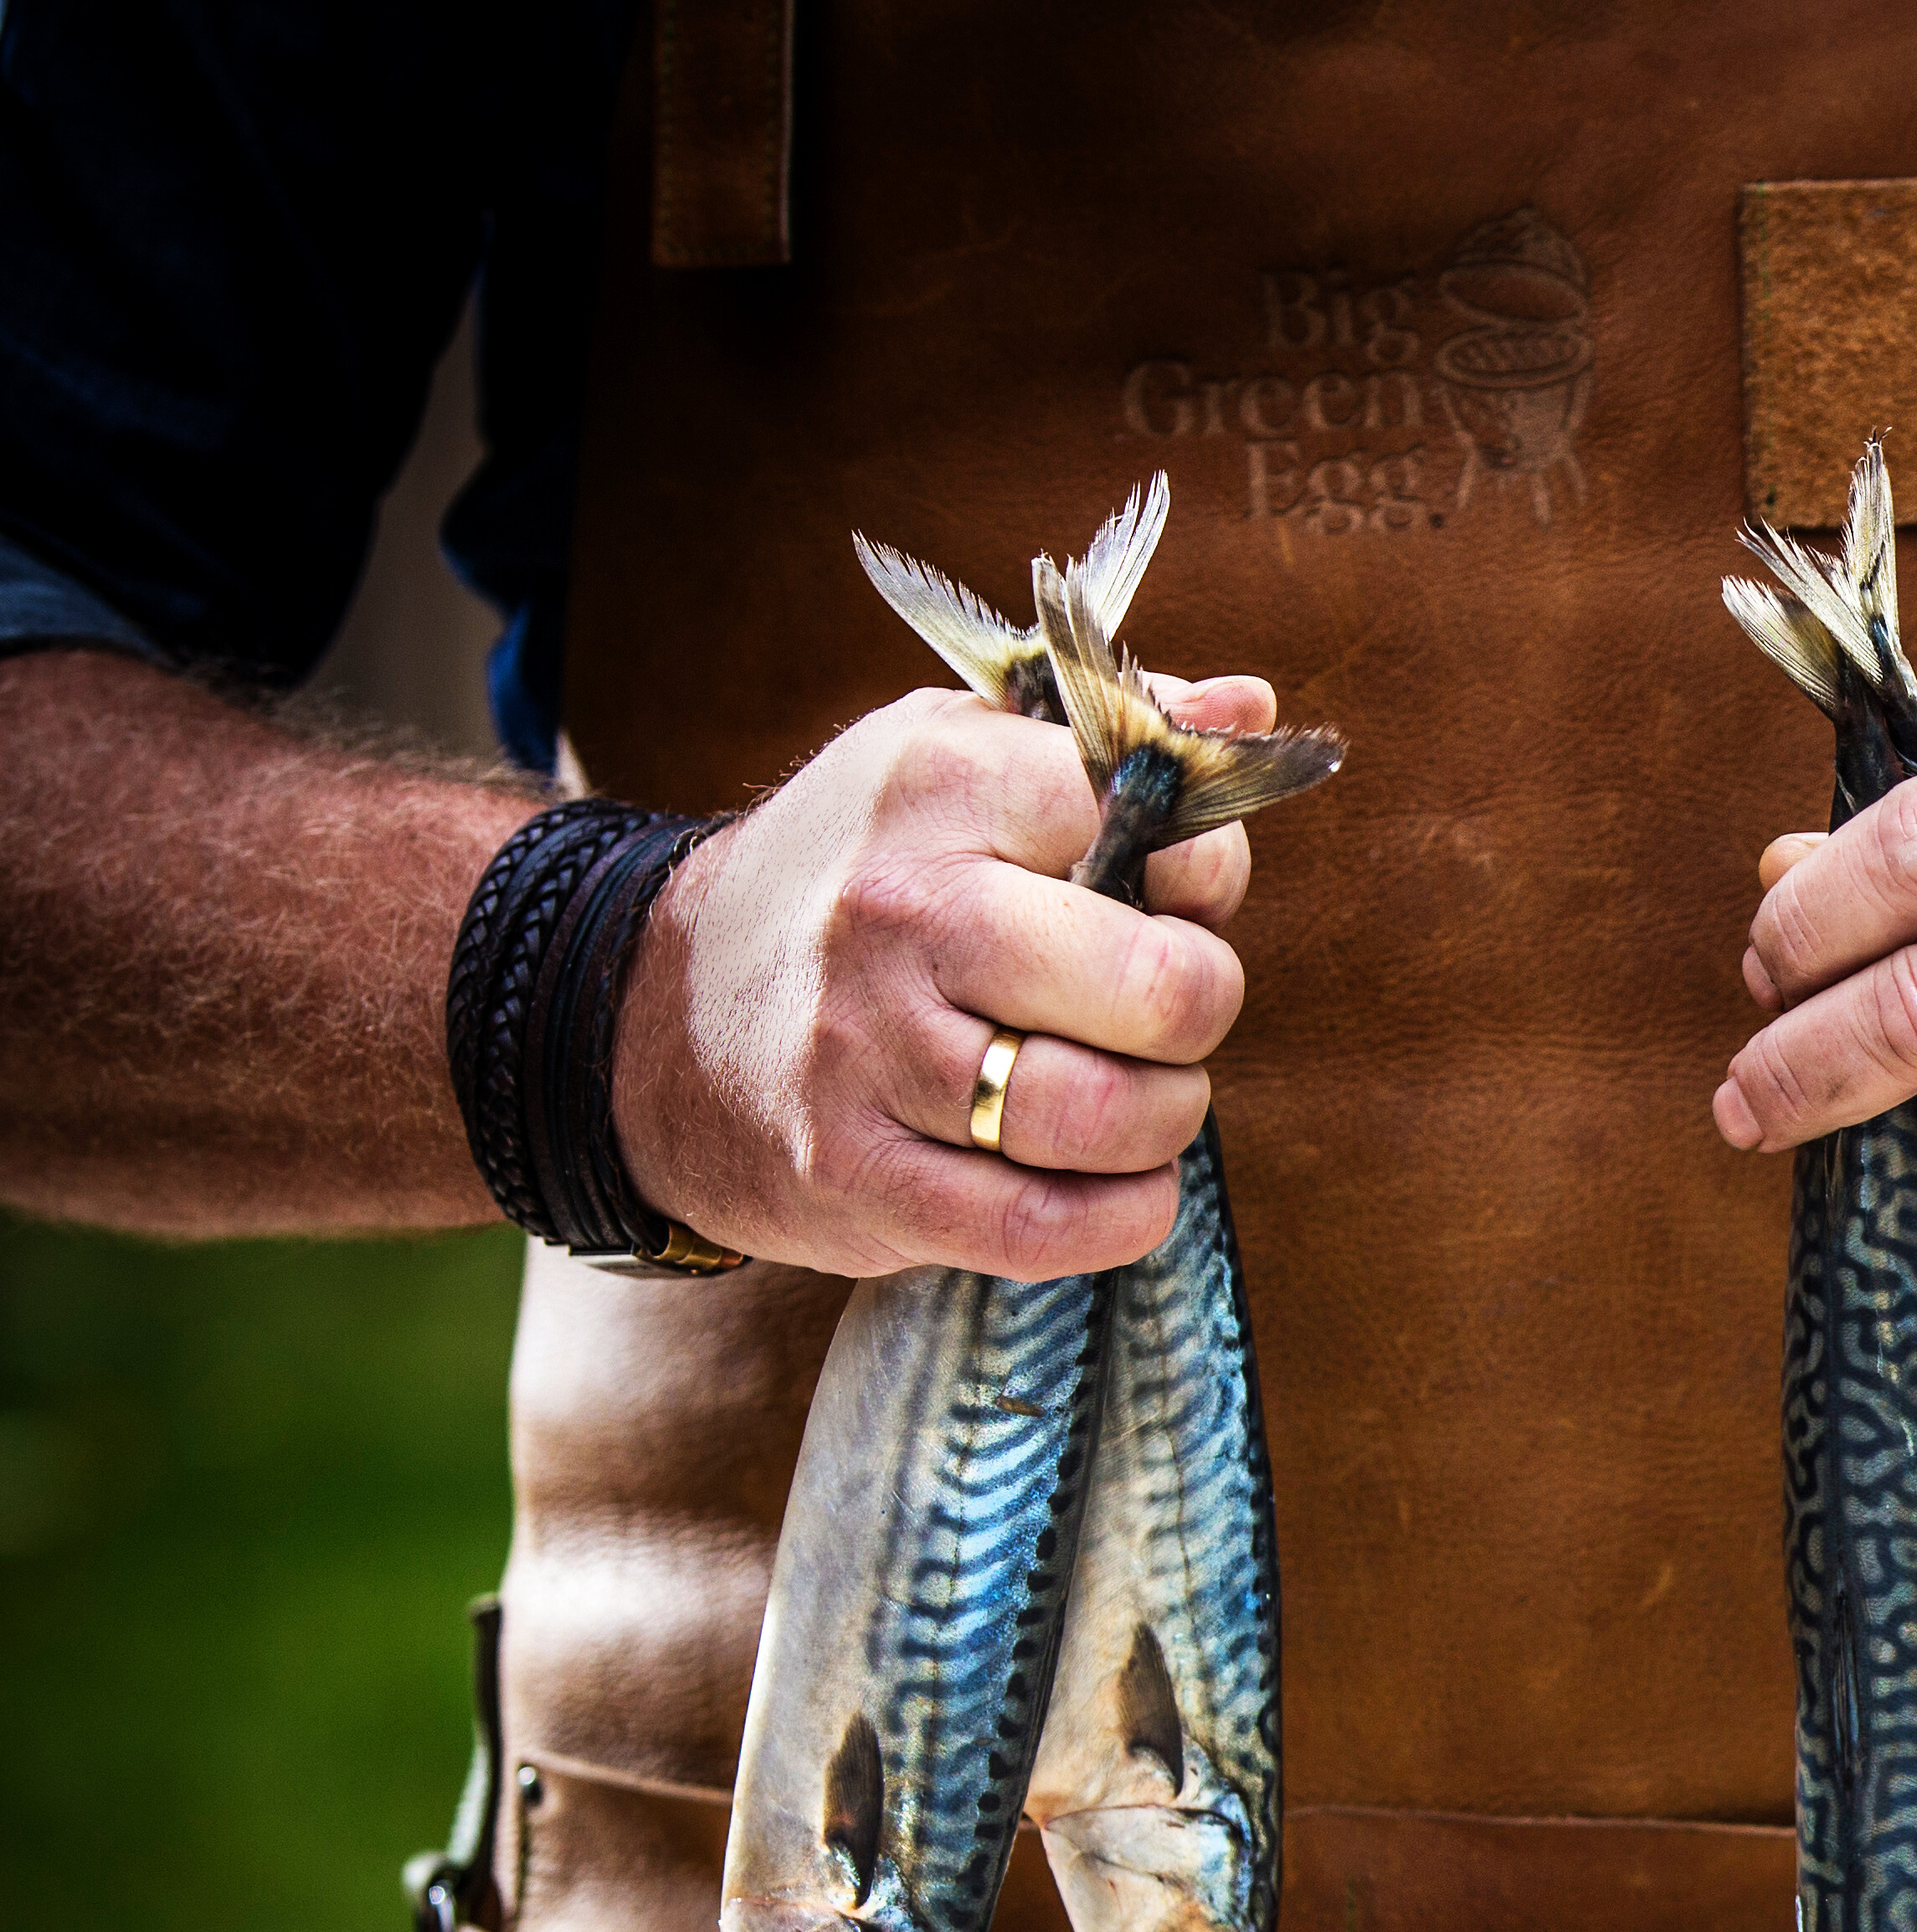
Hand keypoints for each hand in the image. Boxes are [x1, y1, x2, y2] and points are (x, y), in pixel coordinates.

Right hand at [614, 674, 1280, 1278]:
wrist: (653, 1015)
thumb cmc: (855, 882)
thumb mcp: (952, 761)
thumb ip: (1107, 735)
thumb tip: (1247, 705)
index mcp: (938, 787)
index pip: (1134, 809)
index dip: (1203, 865)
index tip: (1183, 896)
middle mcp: (900, 912)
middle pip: (1152, 985)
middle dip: (1202, 1005)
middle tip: (1172, 1010)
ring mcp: (870, 1051)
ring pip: (1104, 1113)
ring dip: (1165, 1117)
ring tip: (1141, 1094)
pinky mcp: (854, 1175)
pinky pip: (1041, 1225)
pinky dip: (1119, 1214)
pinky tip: (1116, 1181)